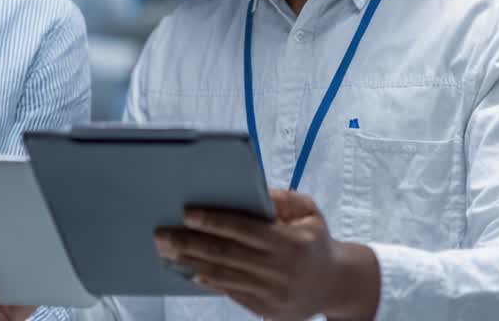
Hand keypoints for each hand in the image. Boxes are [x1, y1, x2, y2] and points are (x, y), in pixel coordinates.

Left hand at [154, 190, 379, 320]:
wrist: (337, 285)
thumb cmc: (315, 241)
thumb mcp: (309, 212)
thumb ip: (282, 199)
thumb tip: (252, 189)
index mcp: (291, 243)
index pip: (244, 229)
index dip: (214, 221)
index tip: (187, 213)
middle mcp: (281, 270)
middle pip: (226, 255)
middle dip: (190, 243)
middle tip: (162, 234)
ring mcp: (273, 294)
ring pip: (224, 277)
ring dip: (191, 264)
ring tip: (167, 252)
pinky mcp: (267, 311)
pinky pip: (231, 293)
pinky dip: (208, 281)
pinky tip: (190, 270)